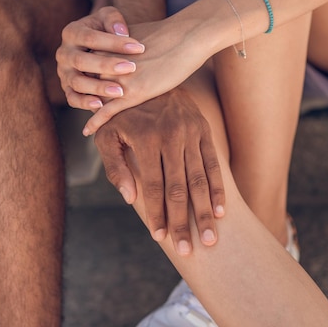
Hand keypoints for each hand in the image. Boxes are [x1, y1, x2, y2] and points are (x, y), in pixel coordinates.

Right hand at [56, 6, 144, 110]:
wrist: (92, 46)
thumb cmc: (105, 30)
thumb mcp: (107, 18)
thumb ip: (113, 20)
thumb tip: (122, 32)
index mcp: (71, 33)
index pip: (90, 38)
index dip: (114, 43)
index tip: (138, 47)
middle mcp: (63, 53)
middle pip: (81, 61)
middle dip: (106, 66)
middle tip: (131, 68)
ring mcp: (64, 72)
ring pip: (77, 82)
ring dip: (98, 87)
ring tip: (120, 91)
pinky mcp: (67, 88)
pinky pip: (72, 98)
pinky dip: (85, 103)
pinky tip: (101, 105)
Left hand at [59, 16, 211, 135]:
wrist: (185, 38)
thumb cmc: (166, 36)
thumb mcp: (133, 36)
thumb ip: (120, 46)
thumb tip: (118, 52)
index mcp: (104, 47)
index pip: (87, 68)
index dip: (86, 80)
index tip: (81, 90)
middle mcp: (106, 63)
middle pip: (88, 84)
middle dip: (86, 96)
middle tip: (83, 108)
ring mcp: (118, 79)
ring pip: (96, 98)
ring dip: (90, 110)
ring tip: (86, 123)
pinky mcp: (131, 92)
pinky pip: (106, 111)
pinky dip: (95, 122)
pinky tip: (87, 132)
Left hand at [94, 89, 224, 255]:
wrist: (148, 76)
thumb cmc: (122, 113)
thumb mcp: (106, 133)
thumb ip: (114, 166)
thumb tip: (131, 199)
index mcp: (145, 137)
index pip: (153, 185)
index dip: (157, 213)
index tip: (160, 238)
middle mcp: (171, 135)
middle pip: (179, 187)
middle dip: (183, 222)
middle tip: (189, 250)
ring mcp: (191, 132)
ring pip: (200, 179)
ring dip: (205, 212)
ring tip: (209, 239)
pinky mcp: (204, 130)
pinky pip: (213, 164)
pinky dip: (218, 189)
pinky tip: (221, 212)